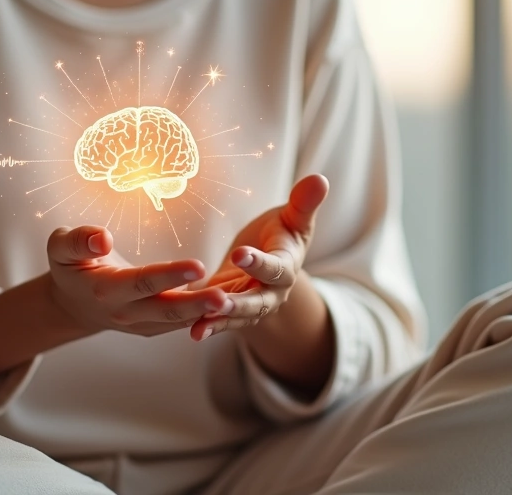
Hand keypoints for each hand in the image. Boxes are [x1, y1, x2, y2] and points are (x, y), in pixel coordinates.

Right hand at [47, 225, 234, 336]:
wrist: (73, 303)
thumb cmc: (70, 266)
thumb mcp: (59, 248)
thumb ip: (77, 241)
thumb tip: (102, 238)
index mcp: (105, 289)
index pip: (142, 282)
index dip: (170, 275)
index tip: (198, 264)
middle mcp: (125, 311)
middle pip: (167, 309)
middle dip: (197, 304)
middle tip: (225, 296)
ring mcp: (141, 324)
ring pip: (179, 321)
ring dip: (207, 314)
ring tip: (234, 302)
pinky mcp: (154, 327)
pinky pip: (183, 323)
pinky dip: (206, 317)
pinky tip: (230, 304)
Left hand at [189, 174, 329, 341]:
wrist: (271, 259)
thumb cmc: (283, 233)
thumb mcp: (294, 218)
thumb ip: (303, 203)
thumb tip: (320, 179)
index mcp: (287, 266)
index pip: (275, 268)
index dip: (259, 263)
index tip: (240, 254)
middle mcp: (273, 292)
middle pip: (258, 302)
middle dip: (239, 304)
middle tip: (219, 302)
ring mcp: (252, 305)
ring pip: (237, 316)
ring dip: (218, 321)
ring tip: (198, 328)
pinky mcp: (233, 311)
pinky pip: (220, 321)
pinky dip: (206, 327)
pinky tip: (191, 332)